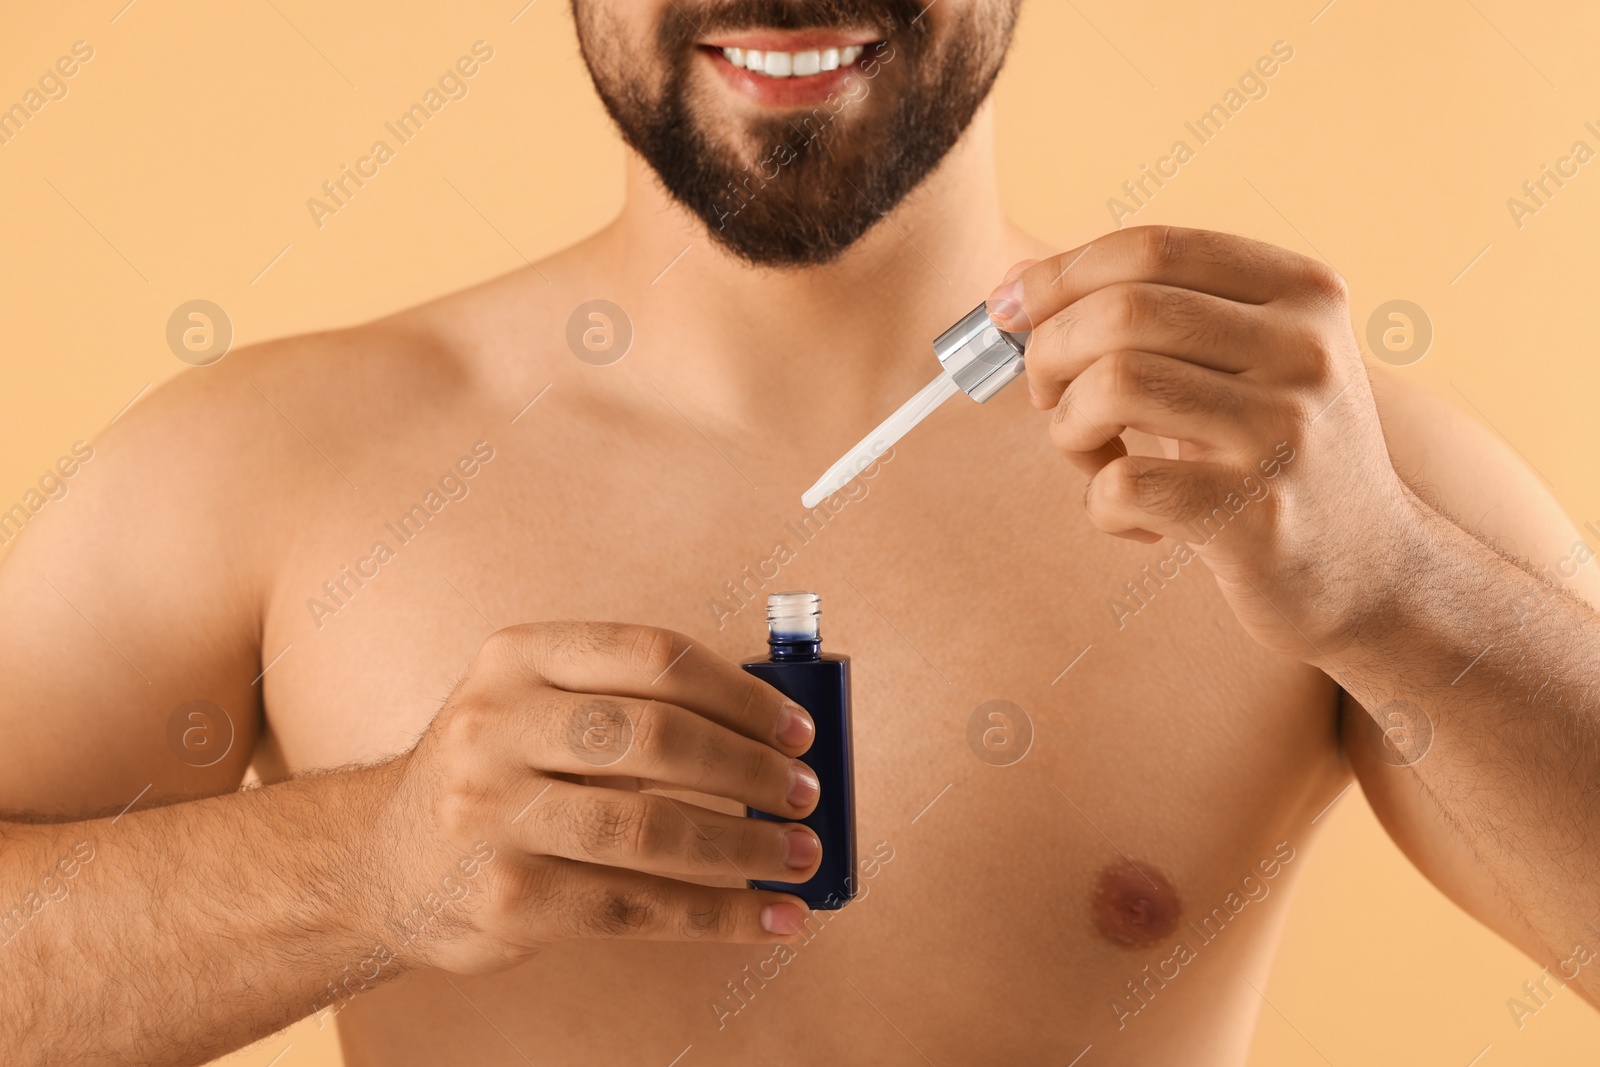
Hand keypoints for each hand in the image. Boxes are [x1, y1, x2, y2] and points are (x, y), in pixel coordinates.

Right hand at [375, 621, 821, 974]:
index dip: (741, 693)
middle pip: (658, 737)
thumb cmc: (498, 775)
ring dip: (746, 847)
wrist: (381, 864)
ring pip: (649, 829)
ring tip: (801, 857)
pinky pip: (634, 907)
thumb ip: (632, 706)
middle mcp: (496, 725)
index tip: (797, 730)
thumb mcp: (536, 708)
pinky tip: (771, 917)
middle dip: (751, 770)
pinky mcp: (504, 897)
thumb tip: (771, 741)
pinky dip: (719, 916)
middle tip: (806, 795)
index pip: (654, 655)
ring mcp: (492, 813)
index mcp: (518, 657)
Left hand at [986, 225, 1423, 662]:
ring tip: (1095, 458)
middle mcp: (1305, 351)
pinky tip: (1134, 520)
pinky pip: (1120, 485)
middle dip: (1048, 352)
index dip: (1059, 274)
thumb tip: (1012, 287)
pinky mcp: (1256, 516)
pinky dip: (1099, 503)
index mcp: (1303, 293)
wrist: (1371, 573)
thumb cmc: (1270, 455)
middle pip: (1122, 312)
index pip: (1153, 248)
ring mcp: (1285, 434)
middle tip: (1046, 396)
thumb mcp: (1240, 364)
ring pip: (1112, 385)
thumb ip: (1143, 314)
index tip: (1009, 310)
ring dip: (1068, 427)